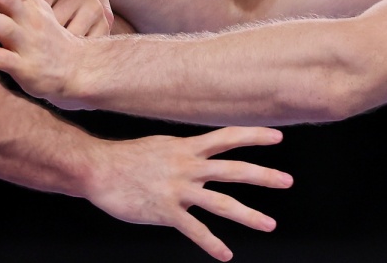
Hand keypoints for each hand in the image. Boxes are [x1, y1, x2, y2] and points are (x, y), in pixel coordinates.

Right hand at [90, 126, 292, 260]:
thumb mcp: (163, 146)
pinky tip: (226, 254)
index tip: (278, 136)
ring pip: (221, 202)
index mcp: (188, 148)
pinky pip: (195, 230)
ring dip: (248, 214)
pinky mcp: (165, 211)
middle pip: (233, 169)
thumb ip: (185, 152)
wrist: (98, 170)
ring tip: (269, 224)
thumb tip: (203, 151)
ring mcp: (178, 189)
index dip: (253, 136)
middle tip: (288, 180)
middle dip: (263, 175)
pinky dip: (212, 243)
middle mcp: (188, 166)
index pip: (228, 137)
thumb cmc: (128, 158)